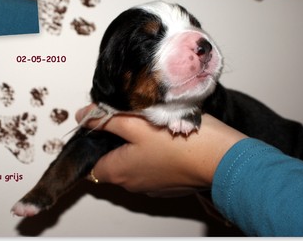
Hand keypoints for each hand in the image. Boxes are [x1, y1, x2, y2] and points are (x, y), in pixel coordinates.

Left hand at [76, 104, 246, 195]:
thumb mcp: (134, 123)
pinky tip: (165, 136)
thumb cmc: (176, 141)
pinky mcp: (170, 184)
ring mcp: (153, 187)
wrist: (220, 159)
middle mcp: (133, 184)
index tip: (101, 124)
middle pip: (113, 161)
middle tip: (127, 118)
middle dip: (116, 141)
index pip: (91, 163)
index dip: (93, 142)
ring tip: (149, 124)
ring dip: (137, 146)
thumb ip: (105, 119)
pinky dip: (155, 153)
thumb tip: (83, 115)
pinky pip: (154, 167)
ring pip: (135, 163)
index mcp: (118, 172)